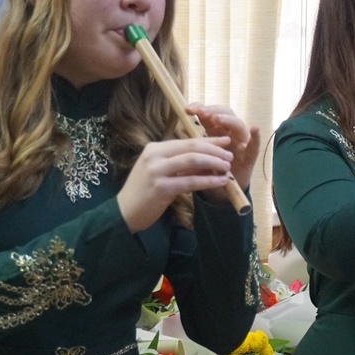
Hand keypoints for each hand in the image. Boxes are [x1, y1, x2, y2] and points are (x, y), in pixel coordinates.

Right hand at [116, 135, 238, 231]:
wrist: (125, 213)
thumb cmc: (145, 192)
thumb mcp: (161, 173)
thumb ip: (181, 165)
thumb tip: (208, 160)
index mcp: (154, 149)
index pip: (187, 141)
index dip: (209, 141)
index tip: (226, 141)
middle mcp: (154, 155)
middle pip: (192, 147)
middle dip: (215, 150)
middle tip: (230, 155)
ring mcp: (156, 171)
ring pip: (193, 161)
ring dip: (214, 163)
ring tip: (228, 167)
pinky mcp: (161, 187)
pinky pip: (191, 181)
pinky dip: (209, 180)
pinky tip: (221, 182)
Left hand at [187, 102, 260, 199]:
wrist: (220, 193)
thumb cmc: (206, 172)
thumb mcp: (194, 159)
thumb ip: (190, 147)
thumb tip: (175, 133)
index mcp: (214, 130)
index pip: (209, 113)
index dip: (200, 108)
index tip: (187, 109)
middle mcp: (229, 133)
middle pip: (225, 114)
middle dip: (214, 111)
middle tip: (203, 112)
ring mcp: (241, 144)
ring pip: (239, 126)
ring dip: (229, 121)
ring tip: (218, 119)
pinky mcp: (249, 157)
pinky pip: (254, 146)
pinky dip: (256, 137)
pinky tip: (255, 128)